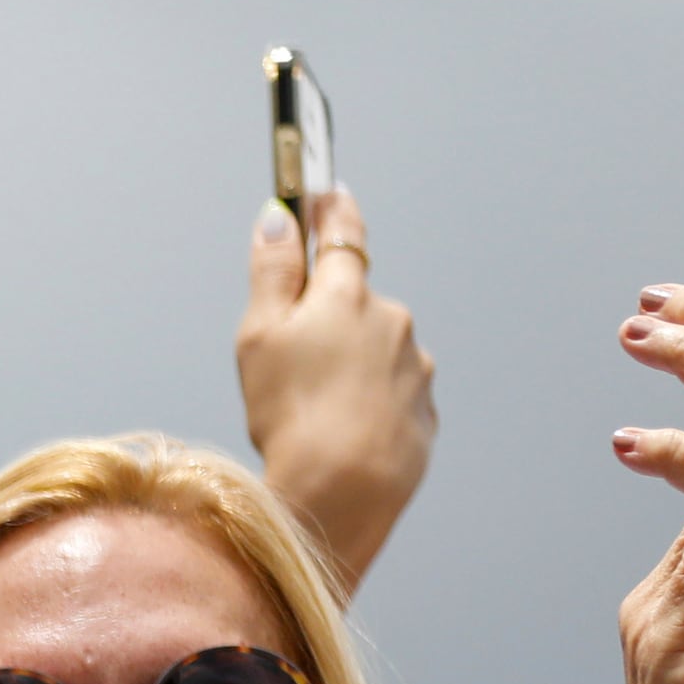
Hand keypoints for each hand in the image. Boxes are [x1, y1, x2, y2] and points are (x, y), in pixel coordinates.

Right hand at [237, 193, 432, 591]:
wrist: (344, 491)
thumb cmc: (292, 413)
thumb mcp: (258, 336)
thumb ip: (271, 272)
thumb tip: (277, 218)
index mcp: (346, 294)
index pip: (341, 230)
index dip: (329, 209)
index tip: (324, 193)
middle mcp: (391, 320)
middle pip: (354, 304)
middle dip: (329, 320)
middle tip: (291, 364)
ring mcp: (415, 367)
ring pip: (376, 354)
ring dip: (351, 370)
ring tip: (314, 417)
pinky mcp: (425, 413)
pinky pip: (392, 399)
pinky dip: (369, 408)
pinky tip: (342, 438)